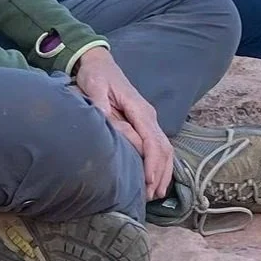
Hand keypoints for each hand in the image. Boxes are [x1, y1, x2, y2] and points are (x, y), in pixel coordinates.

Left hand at [72, 48, 174, 201]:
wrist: (100, 64)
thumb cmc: (96, 76)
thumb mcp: (95, 87)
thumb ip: (102, 107)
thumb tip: (111, 127)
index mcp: (139, 109)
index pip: (152, 140)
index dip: (152, 163)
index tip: (148, 182)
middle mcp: (148, 116)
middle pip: (163, 148)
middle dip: (160, 173)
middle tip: (150, 196)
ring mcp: (149, 120)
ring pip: (165, 149)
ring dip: (162, 172)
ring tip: (154, 194)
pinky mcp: (144, 125)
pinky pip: (158, 147)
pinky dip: (160, 165)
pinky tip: (154, 180)